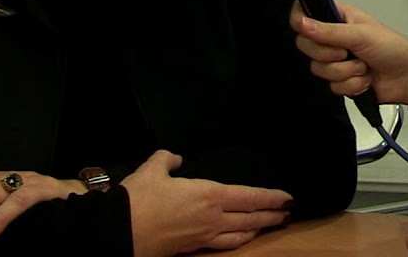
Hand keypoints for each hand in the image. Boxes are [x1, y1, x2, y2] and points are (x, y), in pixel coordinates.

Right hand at [123, 149, 291, 256]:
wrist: (119, 232)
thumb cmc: (139, 198)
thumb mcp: (153, 169)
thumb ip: (167, 160)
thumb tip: (175, 158)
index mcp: (209, 195)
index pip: (250, 197)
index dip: (271, 198)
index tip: (288, 198)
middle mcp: (213, 218)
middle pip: (251, 218)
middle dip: (272, 215)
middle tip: (288, 213)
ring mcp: (204, 236)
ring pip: (241, 235)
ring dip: (259, 229)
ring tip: (270, 225)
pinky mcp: (192, 248)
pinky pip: (224, 246)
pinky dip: (239, 242)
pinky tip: (241, 240)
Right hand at [290, 0, 407, 109]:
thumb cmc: (392, 48)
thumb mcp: (361, 35)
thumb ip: (330, 31)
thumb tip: (301, 23)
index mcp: (338, 17)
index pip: (304, 14)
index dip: (300, 21)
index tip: (307, 30)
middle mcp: (333, 37)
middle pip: (306, 46)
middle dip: (328, 54)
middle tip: (347, 52)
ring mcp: (336, 60)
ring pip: (318, 69)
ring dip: (345, 72)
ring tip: (363, 66)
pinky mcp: (341, 80)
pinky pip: (331, 86)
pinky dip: (352, 85)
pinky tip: (365, 79)